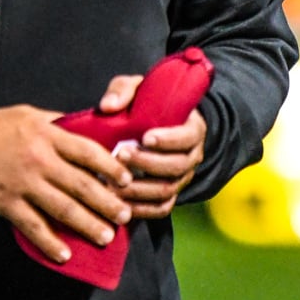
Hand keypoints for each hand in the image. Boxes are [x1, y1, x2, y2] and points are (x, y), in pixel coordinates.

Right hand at [0, 105, 131, 263]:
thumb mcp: (28, 115)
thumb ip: (59, 124)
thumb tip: (90, 129)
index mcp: (46, 135)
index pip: (87, 152)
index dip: (111, 167)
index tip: (127, 180)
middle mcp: (38, 160)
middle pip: (81, 185)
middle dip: (107, 202)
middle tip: (125, 215)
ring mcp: (23, 185)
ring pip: (62, 209)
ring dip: (87, 225)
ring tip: (106, 236)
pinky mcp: (7, 204)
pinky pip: (33, 227)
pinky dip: (50, 243)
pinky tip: (66, 254)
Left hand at [98, 73, 205, 218]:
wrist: (156, 126)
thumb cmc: (148, 104)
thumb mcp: (138, 89)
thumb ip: (124, 91)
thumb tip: (107, 106)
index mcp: (191, 129)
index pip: (187, 137)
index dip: (168, 140)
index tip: (145, 137)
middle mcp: (191, 156)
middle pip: (175, 166)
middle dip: (147, 163)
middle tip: (120, 155)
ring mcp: (182, 178)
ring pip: (167, 191)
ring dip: (139, 189)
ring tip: (113, 182)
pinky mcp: (169, 195)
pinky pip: (161, 209)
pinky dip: (141, 210)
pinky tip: (119, 204)